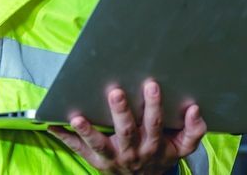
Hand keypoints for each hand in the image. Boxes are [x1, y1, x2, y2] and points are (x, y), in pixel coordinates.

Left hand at [48, 81, 206, 174]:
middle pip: (126, 131)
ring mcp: (111, 157)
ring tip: (77, 117)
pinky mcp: (94, 161)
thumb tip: (195, 109)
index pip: (154, 124)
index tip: (151, 84)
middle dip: (120, 112)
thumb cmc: (159, 156)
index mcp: (152, 145)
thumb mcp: (180, 148)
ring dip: (87, 131)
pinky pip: (77, 150)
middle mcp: (131, 152)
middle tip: (114, 92)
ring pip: (99, 144)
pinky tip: (51, 124)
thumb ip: (192, 131)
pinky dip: (64, 137)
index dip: (154, 106)